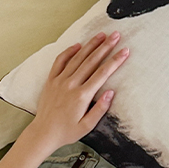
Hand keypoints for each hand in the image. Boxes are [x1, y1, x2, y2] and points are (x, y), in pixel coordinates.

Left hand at [28, 31, 128, 151]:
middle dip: (105, 47)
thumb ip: (99, 109)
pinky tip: (78, 45)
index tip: (124, 51)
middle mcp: (71, 85)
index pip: (102, 74)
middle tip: (115, 35)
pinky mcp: (51, 80)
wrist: (44, 133)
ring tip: (101, 35)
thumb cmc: (66, 132)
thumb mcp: (86, 126)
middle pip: (91, 61)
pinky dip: (69, 52)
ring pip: (77, 58)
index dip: (115, 61)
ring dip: (90, 45)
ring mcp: (60, 81)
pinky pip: (60, 61)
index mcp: (82, 96)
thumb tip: (111, 93)